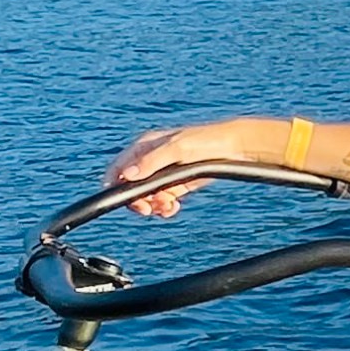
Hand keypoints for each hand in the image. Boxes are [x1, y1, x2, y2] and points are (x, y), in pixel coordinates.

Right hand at [107, 120, 234, 216]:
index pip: (118, 167)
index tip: (125, 200)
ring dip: (154, 206)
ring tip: (168, 207)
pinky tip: (174, 208)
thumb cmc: (205, 140)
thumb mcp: (177, 149)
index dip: (115, 185)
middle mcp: (151, 160)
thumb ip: (152, 162)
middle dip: (138, 200)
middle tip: (148, 209)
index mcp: (144, 147)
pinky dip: (165, 208)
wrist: (234, 148)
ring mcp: (164, 173)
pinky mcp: (177, 185)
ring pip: (148, 196)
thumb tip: (128, 175)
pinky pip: (163, 201)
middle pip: (131, 187)